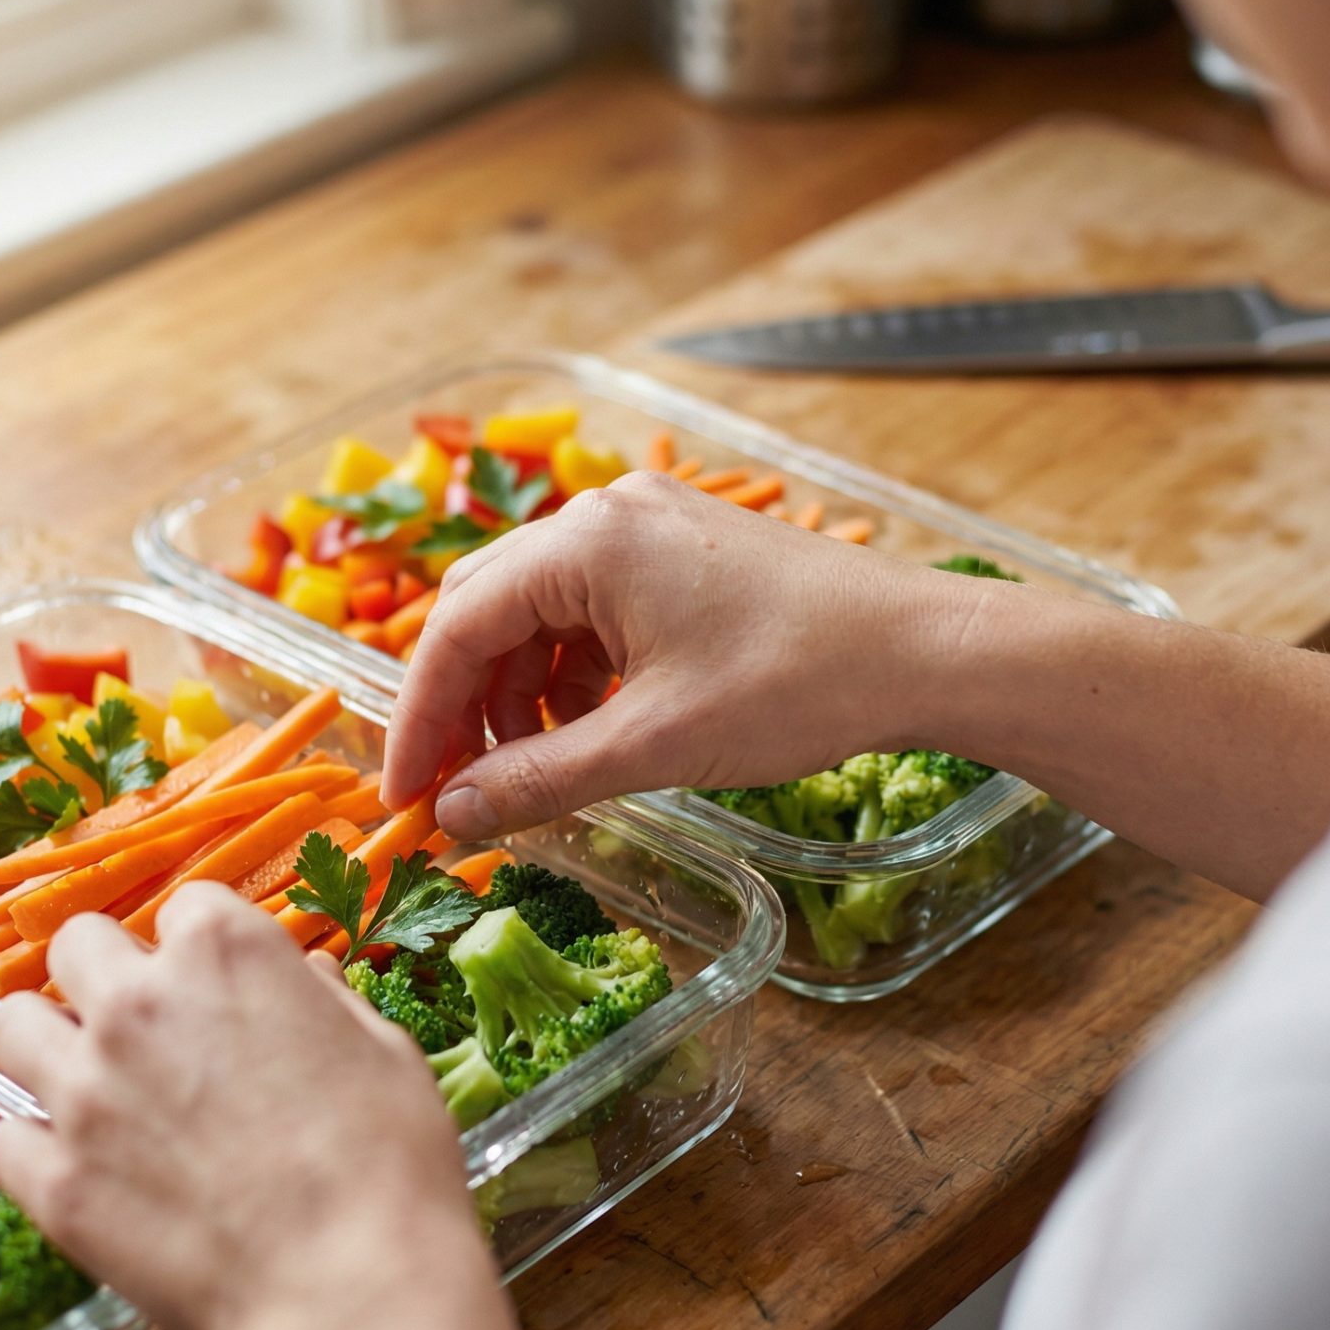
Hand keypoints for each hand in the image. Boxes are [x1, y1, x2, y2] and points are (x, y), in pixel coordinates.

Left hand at [0, 887, 525, 1329]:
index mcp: (225, 953)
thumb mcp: (384, 1052)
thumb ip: (326, 1002)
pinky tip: (82, 1166)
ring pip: (13, 1026)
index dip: (200, 948)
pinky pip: (6, 1137)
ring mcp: (84, 1092)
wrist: (348, 1286)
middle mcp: (138, 1004)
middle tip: (141, 1026)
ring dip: (49, 1045)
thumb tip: (306, 980)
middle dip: (105, 976)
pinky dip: (38, 1147)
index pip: (184, 908)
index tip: (213, 984)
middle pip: (76, 945)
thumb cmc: (388, 1167)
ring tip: (89, 1085)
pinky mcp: (54, 1179)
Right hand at [382, 472, 986, 838]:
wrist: (924, 650)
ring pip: (540, 614)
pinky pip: (594, 611)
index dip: (420, 718)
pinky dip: (575, 675)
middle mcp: (607, 514)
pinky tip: (590, 732)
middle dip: (463, 704)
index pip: (456, 627)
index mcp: (586, 541)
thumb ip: (542, 779)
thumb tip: (455, 814)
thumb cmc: (798, 684)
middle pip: (487, 609)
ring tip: (532, 772)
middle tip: (453, 788)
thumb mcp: (655, 744)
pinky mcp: (683, 552)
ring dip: (521, 694)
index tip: (405, 794)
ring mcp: (648, 526)